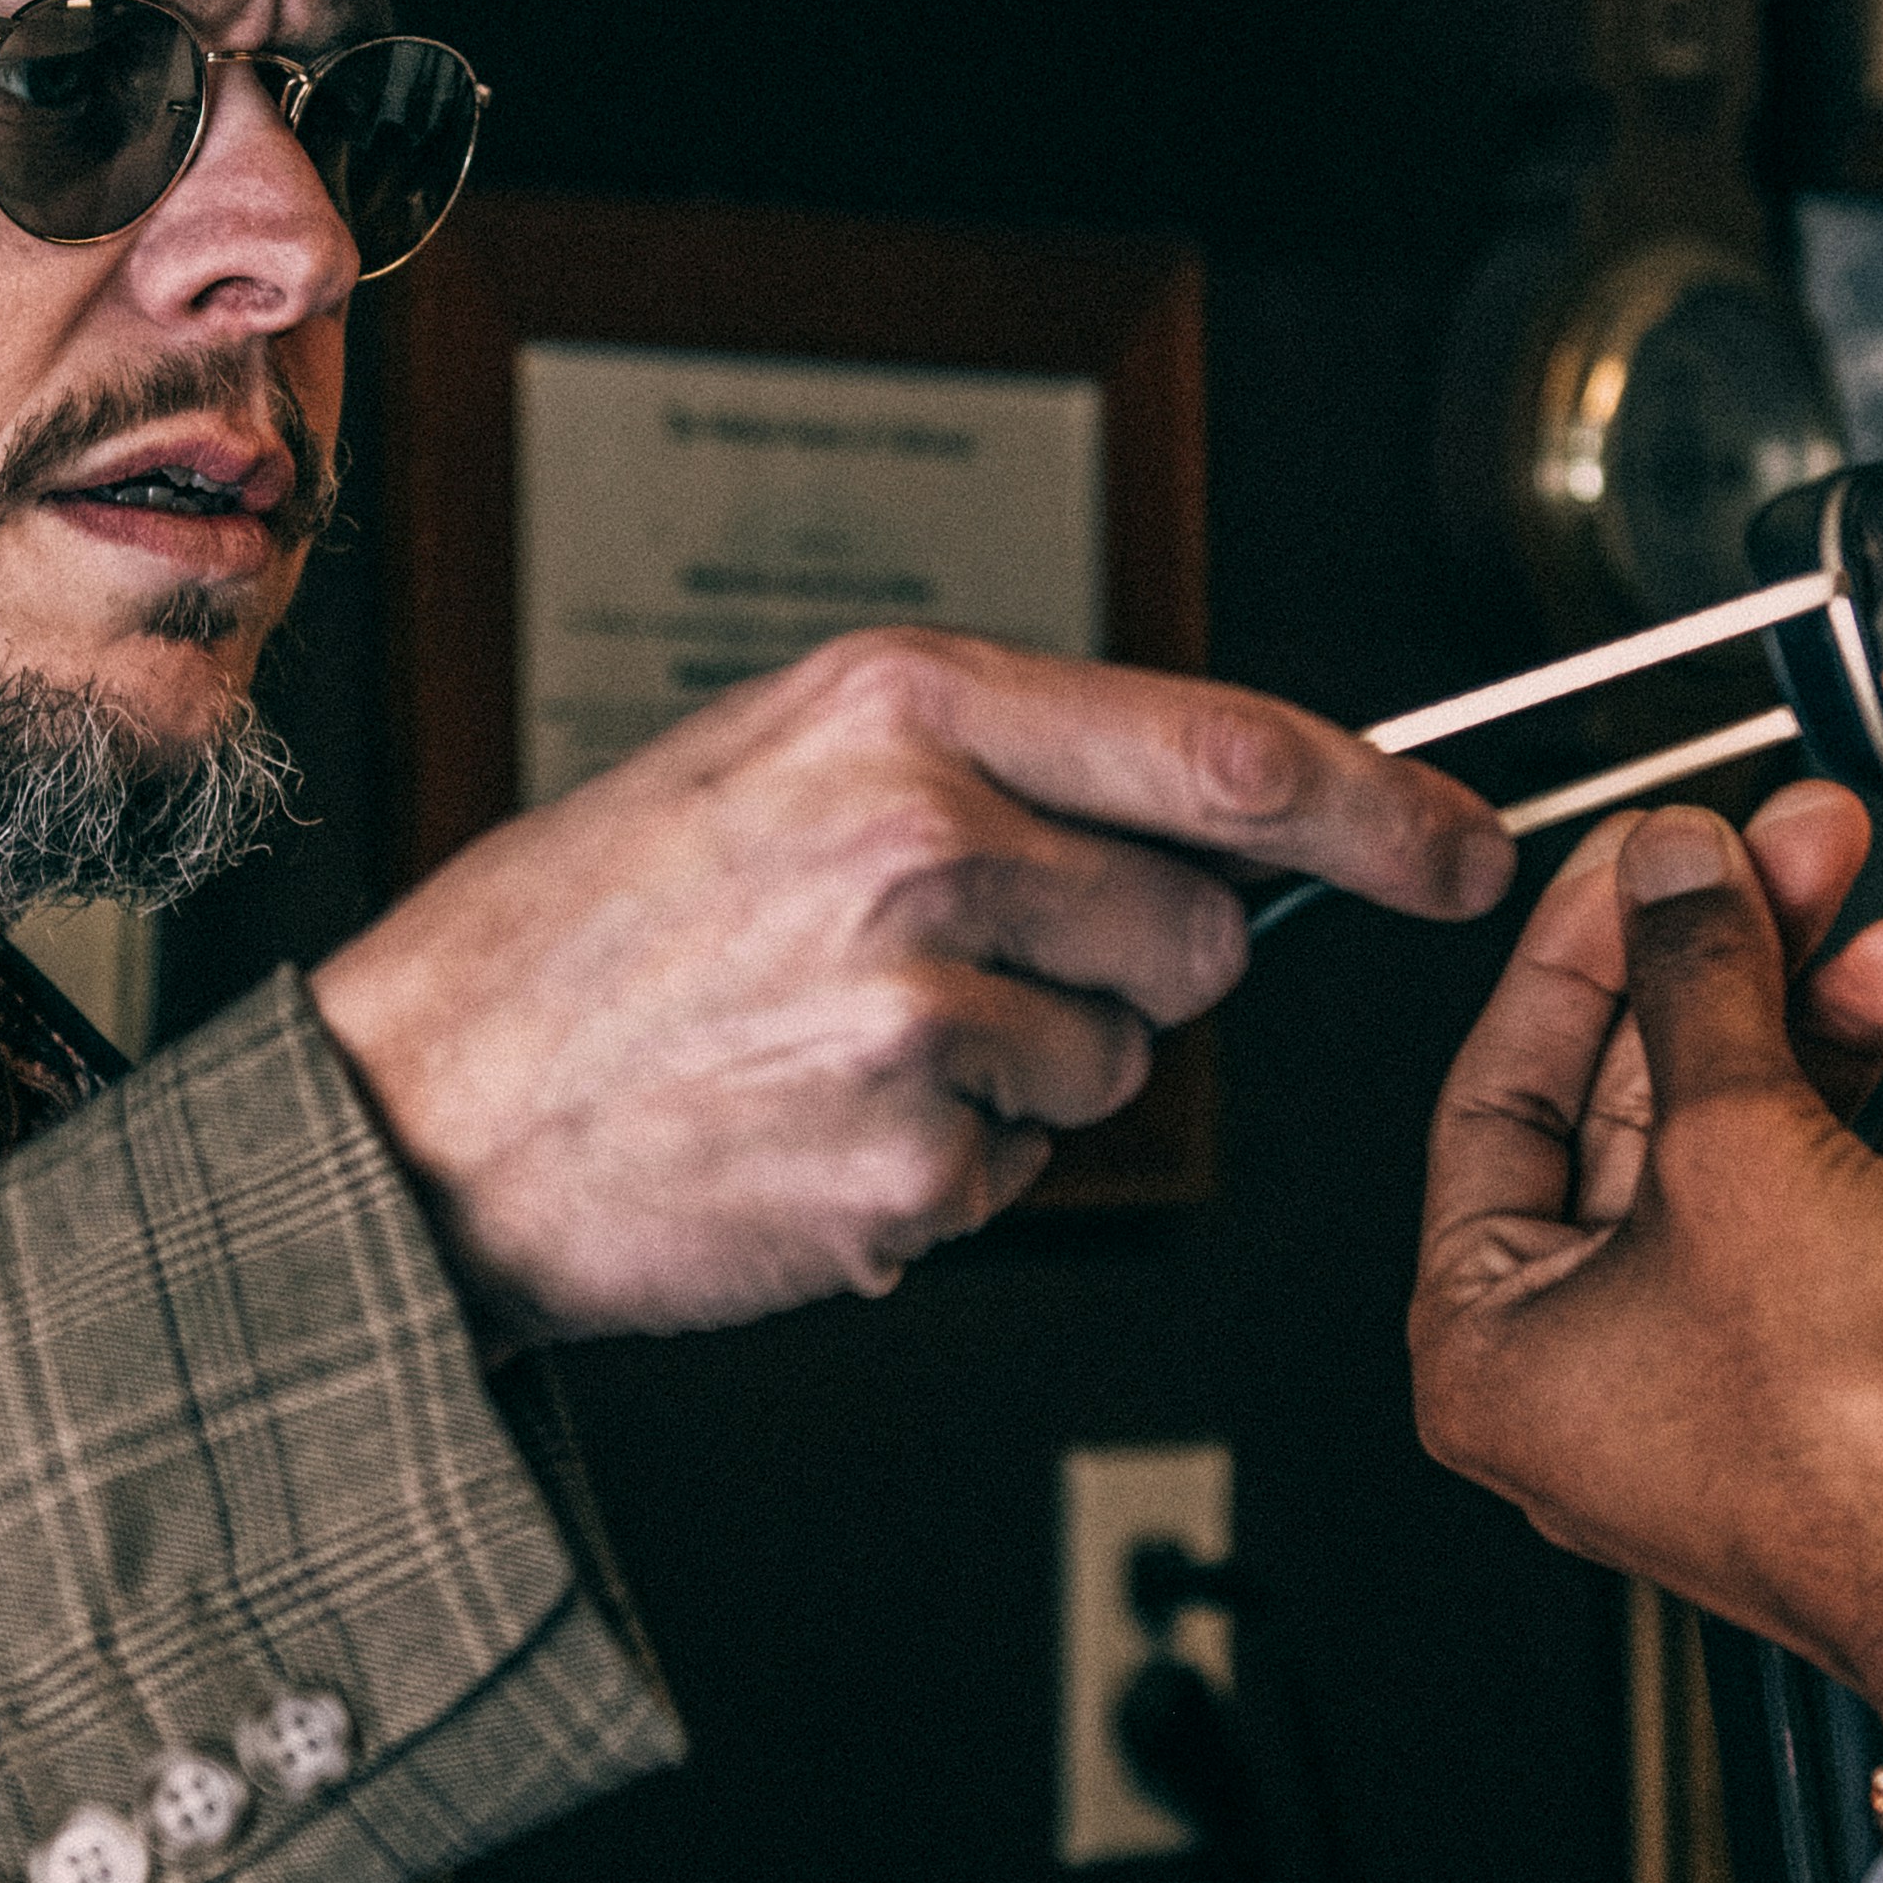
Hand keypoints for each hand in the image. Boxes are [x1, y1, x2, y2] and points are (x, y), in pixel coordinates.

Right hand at [316, 628, 1513, 1342]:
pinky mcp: (906, 1164)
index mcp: (899, 705)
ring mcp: (918, 1008)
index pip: (1229, 752)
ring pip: (1116, 1067)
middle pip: (1197, 933)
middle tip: (954, 972)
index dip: (1387, 810)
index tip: (1465, 847)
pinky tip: (810, 1131)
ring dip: (1020, 1079)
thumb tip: (1215, 819)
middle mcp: (921, 838)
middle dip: (1127, 971)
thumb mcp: (774, 761)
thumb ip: (993, 767)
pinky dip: (940, 1175)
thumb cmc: (586, 934)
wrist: (417, 1110)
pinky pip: (1021, 1177)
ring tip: (840, 1048)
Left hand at [1404, 792, 1882, 1747]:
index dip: (1582, 950)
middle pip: (1649, 1106)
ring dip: (1843, 1031)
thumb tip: (1674, 873)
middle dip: (1739, 968)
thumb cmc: (1861, 1458)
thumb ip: (1698, 982)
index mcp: (1495, 1343)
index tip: (1644, 850)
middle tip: (1798, 855)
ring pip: (1771, 1148)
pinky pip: (1868, 1213)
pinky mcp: (1860, 1377)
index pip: (1503, 1092)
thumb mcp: (1744, 1154)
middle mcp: (1600, 1368)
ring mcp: (1733, 1373)